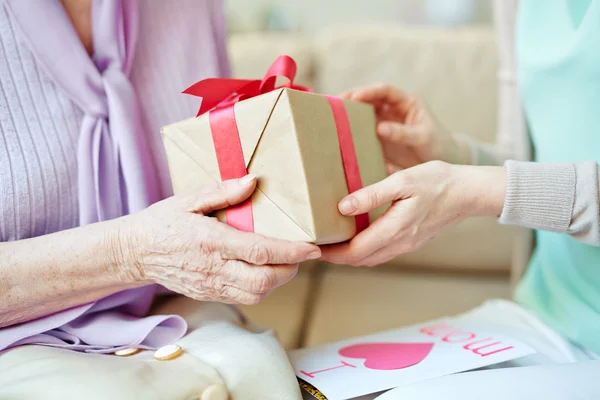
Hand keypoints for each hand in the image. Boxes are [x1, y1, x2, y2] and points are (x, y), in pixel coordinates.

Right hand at [115, 175, 320, 304]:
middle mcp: (213, 268)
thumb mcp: (189, 199)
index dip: (291, 252)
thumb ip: (222, 192)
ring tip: (285, 261)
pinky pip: (243, 298)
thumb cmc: (162, 222)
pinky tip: (264, 271)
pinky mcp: (209, 295)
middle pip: (264, 280)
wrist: (134, 252)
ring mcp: (211, 286)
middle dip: (291, 269)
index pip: (260, 251)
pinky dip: (262, 287)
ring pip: (257, 294)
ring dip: (278, 280)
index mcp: (211, 242)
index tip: (313, 248)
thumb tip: (253, 182)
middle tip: (302, 254)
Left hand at [320, 162, 505, 266]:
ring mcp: (406, 244)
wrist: (469, 192)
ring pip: (371, 258)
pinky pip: (381, 252)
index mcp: (395, 230)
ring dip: (349, 255)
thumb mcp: (402, 181)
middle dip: (336, 257)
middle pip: (360, 260)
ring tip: (331, 243)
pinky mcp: (411, 240)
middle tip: (315, 246)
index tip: (312, 247)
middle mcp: (399, 243)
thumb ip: (371, 195)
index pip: (355, 252)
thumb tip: (342, 208)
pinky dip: (364, 250)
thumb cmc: (438, 181)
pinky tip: (356, 236)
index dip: (331, 253)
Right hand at [341, 84, 468, 170]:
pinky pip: (363, 131)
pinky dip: (352, 132)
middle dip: (351, 98)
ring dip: (348, 114)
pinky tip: (339, 136)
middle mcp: (392, 109)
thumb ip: (403, 133)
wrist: (442, 160)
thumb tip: (380, 128)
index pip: (384, 91)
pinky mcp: (379, 137)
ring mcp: (384, 122)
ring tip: (330, 118)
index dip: (368, 91)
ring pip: (363, 113)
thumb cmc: (436, 144)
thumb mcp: (422, 137)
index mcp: (406, 102)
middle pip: (368, 98)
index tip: (354, 97)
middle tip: (334, 104)